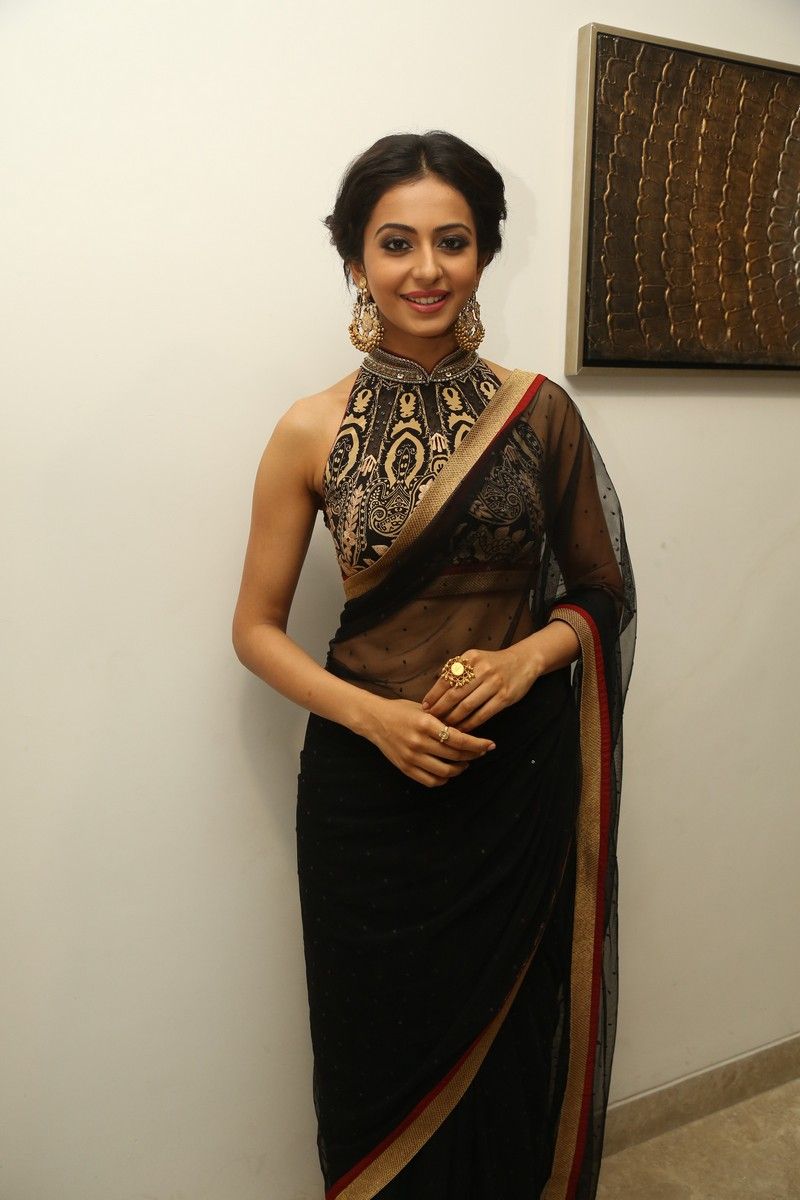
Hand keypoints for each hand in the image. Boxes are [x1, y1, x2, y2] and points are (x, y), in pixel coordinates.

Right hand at [364, 698, 495, 787]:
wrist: (374, 720)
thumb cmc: (401, 711)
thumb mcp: (425, 709)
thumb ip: (445, 720)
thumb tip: (470, 732)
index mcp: (426, 724)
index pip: (459, 739)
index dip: (478, 744)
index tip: (489, 745)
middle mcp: (419, 742)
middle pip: (455, 755)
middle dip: (473, 755)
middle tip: (480, 752)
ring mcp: (412, 757)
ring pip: (445, 772)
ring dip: (460, 769)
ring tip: (464, 762)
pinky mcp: (405, 768)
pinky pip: (431, 781)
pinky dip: (443, 779)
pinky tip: (448, 772)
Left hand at [421, 645, 540, 732]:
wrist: (523, 661)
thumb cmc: (493, 664)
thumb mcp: (474, 660)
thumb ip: (457, 672)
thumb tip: (434, 694)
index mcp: (469, 659)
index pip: (446, 680)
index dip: (433, 696)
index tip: (424, 708)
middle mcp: (481, 669)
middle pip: (454, 695)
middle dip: (440, 710)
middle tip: (431, 721)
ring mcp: (494, 683)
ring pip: (467, 707)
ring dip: (453, 720)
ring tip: (444, 728)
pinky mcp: (504, 697)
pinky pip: (482, 714)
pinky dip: (470, 724)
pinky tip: (463, 730)